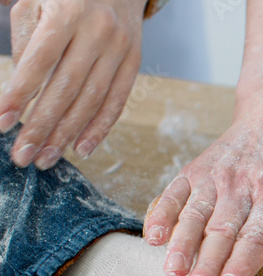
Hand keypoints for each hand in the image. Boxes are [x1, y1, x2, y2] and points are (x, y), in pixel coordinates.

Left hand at [0, 0, 144, 168]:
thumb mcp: (34, 1)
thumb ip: (24, 39)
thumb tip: (18, 90)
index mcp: (67, 12)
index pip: (39, 62)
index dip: (20, 95)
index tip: (1, 123)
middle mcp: (98, 32)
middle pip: (67, 88)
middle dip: (42, 126)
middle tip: (23, 155)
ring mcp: (120, 48)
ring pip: (92, 100)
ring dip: (67, 134)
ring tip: (46, 158)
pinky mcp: (134, 61)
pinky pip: (118, 101)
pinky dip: (100, 128)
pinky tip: (82, 148)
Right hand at [143, 108, 262, 275]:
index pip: (257, 237)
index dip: (241, 265)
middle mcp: (242, 187)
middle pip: (222, 233)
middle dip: (207, 266)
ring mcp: (216, 178)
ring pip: (195, 215)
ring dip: (182, 245)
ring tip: (172, 273)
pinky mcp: (196, 171)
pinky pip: (174, 193)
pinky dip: (162, 214)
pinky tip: (154, 238)